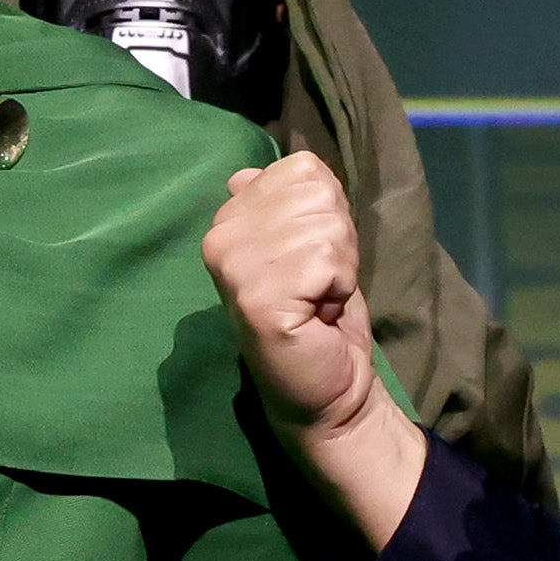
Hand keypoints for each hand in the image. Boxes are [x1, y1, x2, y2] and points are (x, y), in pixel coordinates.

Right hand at [201, 153, 430, 555]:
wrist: (326, 391)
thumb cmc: (320, 319)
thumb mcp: (305, 246)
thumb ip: (281, 205)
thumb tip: (245, 173)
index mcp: (227, 220)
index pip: (302, 169)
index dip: (327, 213)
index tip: (314, 261)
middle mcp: (220, 236)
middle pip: (316, 192)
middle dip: (336, 238)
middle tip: (318, 285)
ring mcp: (234, 266)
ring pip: (325, 224)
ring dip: (339, 266)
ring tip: (317, 300)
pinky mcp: (257, 296)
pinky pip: (326, 259)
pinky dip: (338, 287)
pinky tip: (319, 314)